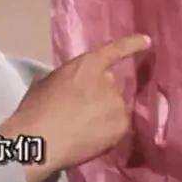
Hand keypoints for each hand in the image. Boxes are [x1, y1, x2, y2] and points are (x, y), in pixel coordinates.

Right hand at [0, 34, 151, 181]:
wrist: (41, 141)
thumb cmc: (36, 108)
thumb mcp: (47, 82)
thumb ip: (68, 78)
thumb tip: (73, 85)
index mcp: (86, 65)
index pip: (114, 50)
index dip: (131, 44)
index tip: (146, 40)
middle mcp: (108, 81)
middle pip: (110, 83)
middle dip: (99, 92)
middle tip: (80, 107)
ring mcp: (117, 104)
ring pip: (114, 106)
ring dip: (103, 111)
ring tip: (82, 126)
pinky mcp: (122, 127)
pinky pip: (117, 125)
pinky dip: (106, 129)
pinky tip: (89, 137)